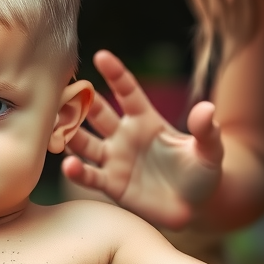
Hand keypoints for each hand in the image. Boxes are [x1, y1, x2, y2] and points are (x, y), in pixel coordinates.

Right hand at [60, 50, 223, 227]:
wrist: (196, 207)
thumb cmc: (204, 173)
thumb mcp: (210, 150)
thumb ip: (206, 130)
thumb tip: (207, 108)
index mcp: (146, 120)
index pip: (127, 92)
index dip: (115, 74)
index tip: (100, 56)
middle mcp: (125, 136)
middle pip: (97, 113)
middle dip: (80, 100)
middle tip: (61, 88)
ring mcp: (116, 160)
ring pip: (85, 142)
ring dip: (69, 133)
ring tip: (53, 125)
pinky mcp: (112, 184)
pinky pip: (90, 175)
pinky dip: (77, 171)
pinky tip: (68, 164)